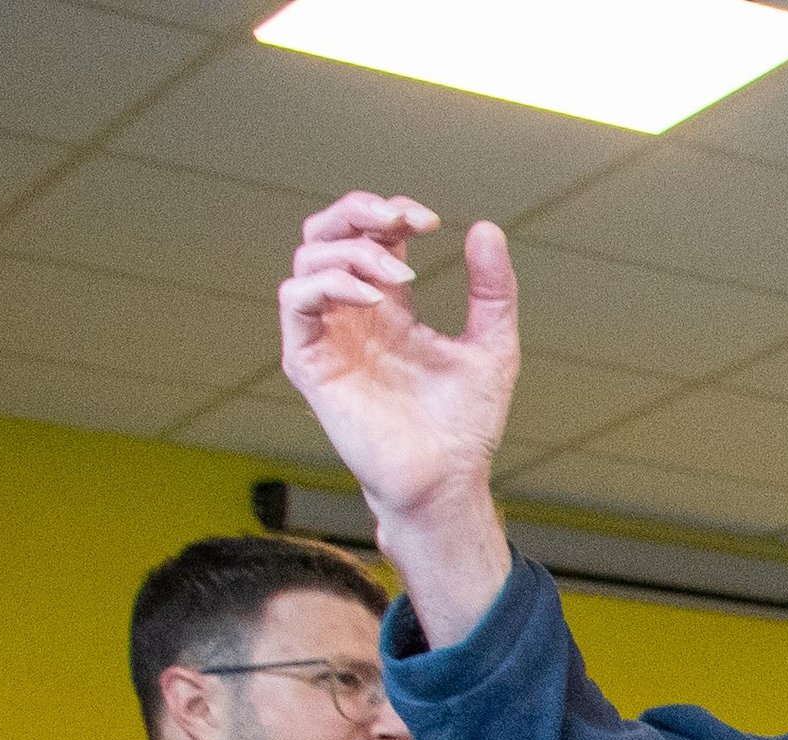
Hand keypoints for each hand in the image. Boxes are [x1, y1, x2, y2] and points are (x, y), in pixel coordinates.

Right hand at [279, 193, 516, 527]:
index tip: (428, 220)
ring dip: (352, 249)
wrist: (448, 479)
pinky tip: (370, 295)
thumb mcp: (492, 345)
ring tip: (399, 271)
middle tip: (399, 218)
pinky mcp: (308, 362)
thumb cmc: (466, 424)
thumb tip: (487, 227)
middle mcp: (351, 314)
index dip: (389, 213)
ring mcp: (327, 336)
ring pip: (309, 259)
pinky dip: (328, 283)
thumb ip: (492, 290)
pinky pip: (295, 301)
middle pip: (325, 233)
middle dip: (356, 211)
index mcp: (388, 306)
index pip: (367, 235)